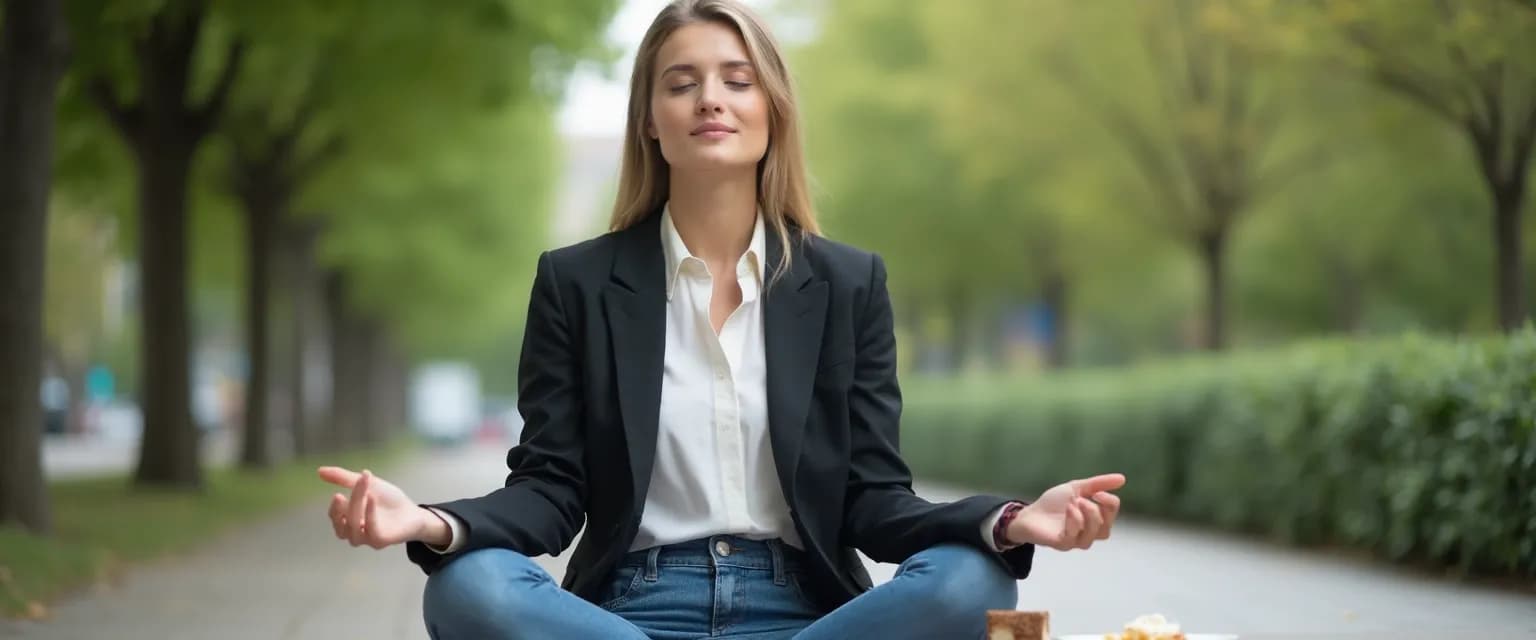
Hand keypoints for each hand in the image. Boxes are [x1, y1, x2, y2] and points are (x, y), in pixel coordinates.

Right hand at [318, 466, 433, 548]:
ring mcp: (367, 538)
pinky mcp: (380, 541)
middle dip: (340, 510)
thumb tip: (319, 471)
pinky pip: (371, 530)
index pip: (334, 516)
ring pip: (353, 528)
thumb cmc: (388, 500)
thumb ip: (343, 478)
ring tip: (364, 492)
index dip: (335, 506)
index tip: (337, 491)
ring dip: (356, 509)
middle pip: (342, 523)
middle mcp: (355, 532)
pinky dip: (370, 514)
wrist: (413, 512)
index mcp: (348, 520)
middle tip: (339, 495)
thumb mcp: (366, 484)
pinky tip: (371, 499)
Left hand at [1006, 473, 1123, 550]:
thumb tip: (1123, 479)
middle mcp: (1087, 533)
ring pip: (1091, 536)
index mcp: (1094, 519)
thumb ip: (1097, 484)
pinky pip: (1073, 538)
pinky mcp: (1061, 543)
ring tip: (1075, 502)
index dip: (1110, 503)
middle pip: (1105, 530)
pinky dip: (1074, 521)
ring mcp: (1074, 540)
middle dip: (1099, 512)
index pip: (1112, 515)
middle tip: (1087, 498)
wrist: (1029, 512)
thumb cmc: (1054, 503)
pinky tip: (1069, 509)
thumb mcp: (1076, 488)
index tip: (1097, 492)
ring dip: (1087, 516)